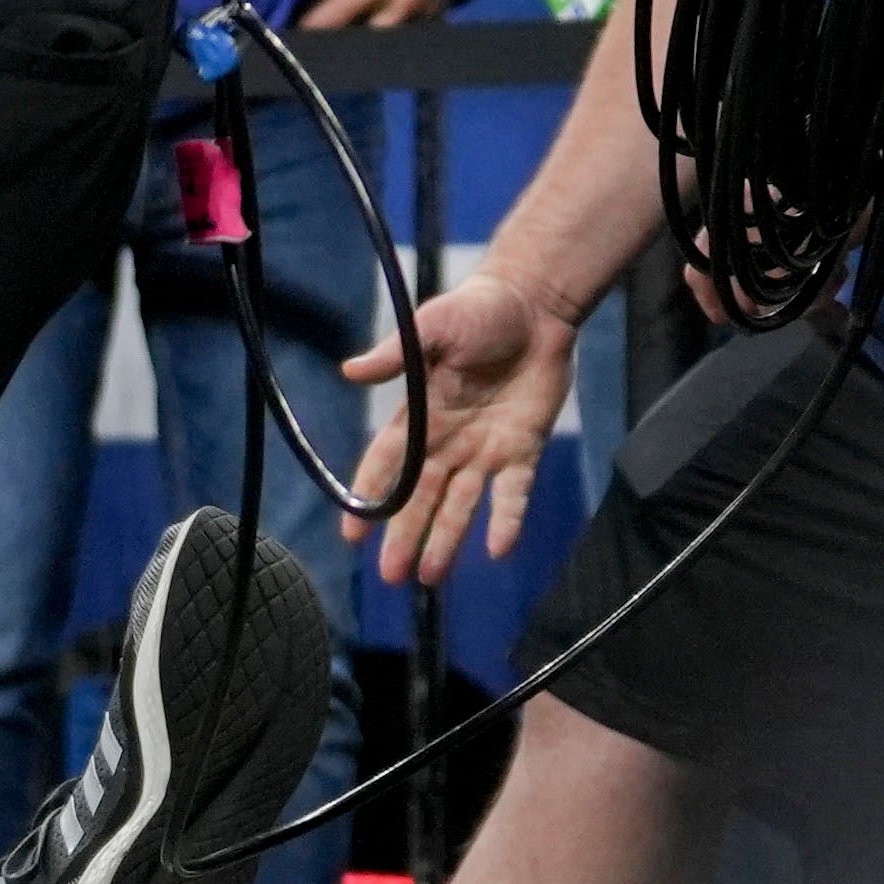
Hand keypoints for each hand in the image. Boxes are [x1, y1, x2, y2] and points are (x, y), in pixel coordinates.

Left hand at [300, 0, 491, 27]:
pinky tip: (390, 20)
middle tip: (333, 35)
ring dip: (376, 36)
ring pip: (394, 36)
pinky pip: (417, 28)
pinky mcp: (443, 9)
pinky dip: (401, 26)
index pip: (337, 15)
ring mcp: (426, 10)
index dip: (316, 25)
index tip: (301, 31)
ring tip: (360, 30)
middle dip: (348, 39)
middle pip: (367, 39)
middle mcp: (401, 4)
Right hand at [342, 269, 583, 585]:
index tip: (352, 535)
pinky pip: (514, 492)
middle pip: (421, 497)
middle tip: (390, 577)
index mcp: (418, 414)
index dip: (368, 498)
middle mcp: (447, 441)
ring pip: (461, 504)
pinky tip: (498, 549)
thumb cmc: (476, 311)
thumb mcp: (431, 327)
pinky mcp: (524, 448)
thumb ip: (395, 355)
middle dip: (404, 535)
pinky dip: (506, 520)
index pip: (386, 465)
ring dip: (446, 540)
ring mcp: (485, 448)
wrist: (533, 305)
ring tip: (429, 578)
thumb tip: (350, 372)